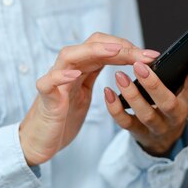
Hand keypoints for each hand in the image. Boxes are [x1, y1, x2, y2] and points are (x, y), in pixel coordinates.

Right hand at [19, 33, 160, 166]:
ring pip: (69, 55)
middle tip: (143, 54)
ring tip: (115, 51)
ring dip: (93, 51)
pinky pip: (48, 82)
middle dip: (118, 46)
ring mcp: (54, 82)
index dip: (126, 48)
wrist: (37, 141)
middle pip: (89, 46)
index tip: (150, 56)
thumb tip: (119, 65)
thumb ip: (94, 76)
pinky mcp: (45, 99)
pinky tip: (74, 74)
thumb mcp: (83, 94)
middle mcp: (66, 71)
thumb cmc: (61, 118)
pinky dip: (60, 75)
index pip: (102, 48)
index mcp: (79, 70)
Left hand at [103, 45, 187, 156]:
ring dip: (132, 95)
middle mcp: (176, 115)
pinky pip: (125, 122)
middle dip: (154, 84)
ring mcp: (157, 126)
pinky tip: (107, 92)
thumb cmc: (173, 106)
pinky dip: (115, 108)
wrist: (162, 139)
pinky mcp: (138, 132)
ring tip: (119, 75)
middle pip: (167, 102)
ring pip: (145, 113)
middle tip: (139, 65)